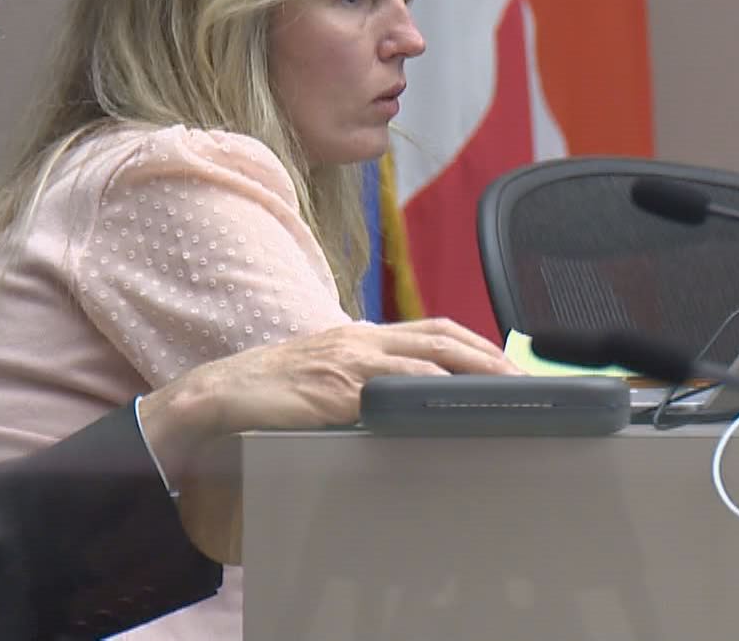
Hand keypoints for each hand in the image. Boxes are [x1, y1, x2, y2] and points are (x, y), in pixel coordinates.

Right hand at [156, 318, 517, 435]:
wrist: (217, 397)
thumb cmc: (271, 392)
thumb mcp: (325, 372)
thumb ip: (364, 378)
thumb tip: (409, 397)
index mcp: (361, 335)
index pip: (432, 330)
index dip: (474, 343)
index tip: (506, 362)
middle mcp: (360, 341)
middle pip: (440, 341)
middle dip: (486, 358)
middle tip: (521, 380)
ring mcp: (347, 365)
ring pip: (423, 362)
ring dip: (467, 377)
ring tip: (501, 395)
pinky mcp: (332, 393)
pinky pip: (388, 393)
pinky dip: (423, 398)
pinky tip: (448, 409)